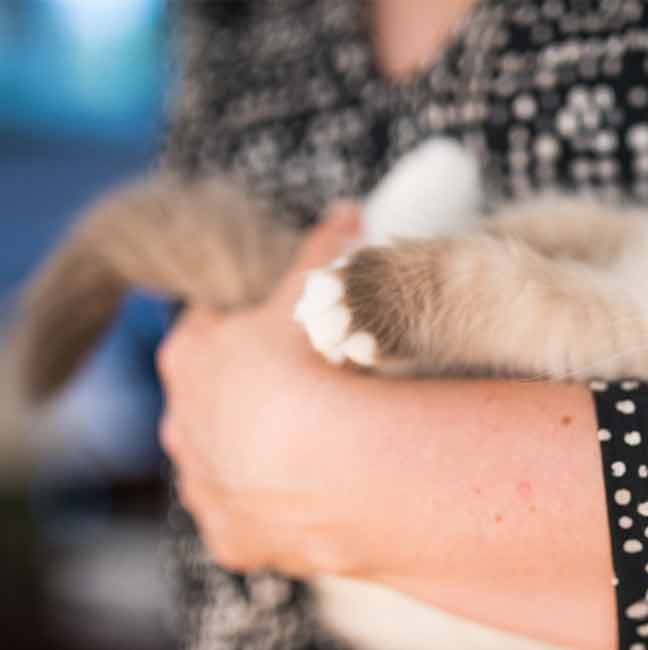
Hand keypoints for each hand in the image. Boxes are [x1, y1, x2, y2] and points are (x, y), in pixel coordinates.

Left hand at [158, 201, 613, 646]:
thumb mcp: (318, 294)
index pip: (210, 326)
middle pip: (213, 398)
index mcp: (190, 357)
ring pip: (226, 461)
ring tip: (321, 446)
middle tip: (312, 388)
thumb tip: (346, 209)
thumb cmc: (313, 366)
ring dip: (261, 453)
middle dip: (253, 393)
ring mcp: (203, 486)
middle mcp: (180, 423)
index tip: (288, 327)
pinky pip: (251, 516)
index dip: (249, 323)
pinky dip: (278, 507)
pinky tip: (318, 494)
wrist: (333, 468)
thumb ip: (325, 248)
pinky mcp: (231, 538)